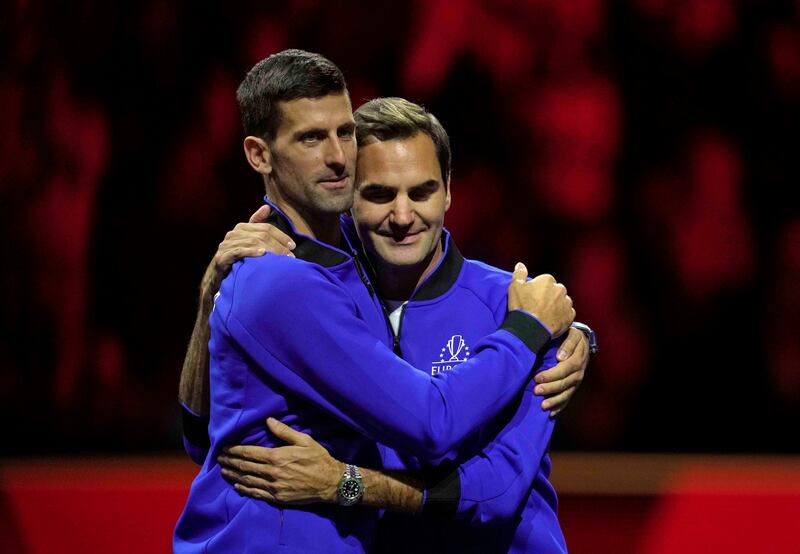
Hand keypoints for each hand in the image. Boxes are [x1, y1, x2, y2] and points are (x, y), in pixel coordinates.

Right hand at [200, 205, 295, 298]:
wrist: (217, 276)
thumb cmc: (237, 257)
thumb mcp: (248, 240)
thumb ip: (257, 224)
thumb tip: (266, 207)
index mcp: (242, 228)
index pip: (266, 228)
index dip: (281, 236)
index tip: (293, 245)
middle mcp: (233, 234)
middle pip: (261, 235)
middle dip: (278, 245)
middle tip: (290, 256)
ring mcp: (226, 245)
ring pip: (252, 243)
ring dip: (270, 251)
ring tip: (282, 259)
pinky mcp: (222, 257)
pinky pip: (238, 252)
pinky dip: (250, 252)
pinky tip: (262, 254)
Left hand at [218, 418, 343, 504]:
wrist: (330, 482)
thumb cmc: (318, 459)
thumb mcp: (304, 440)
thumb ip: (284, 431)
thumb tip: (268, 420)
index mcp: (276, 457)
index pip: (249, 453)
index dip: (234, 450)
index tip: (224, 448)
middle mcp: (271, 472)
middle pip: (244, 467)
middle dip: (230, 462)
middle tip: (219, 458)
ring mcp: (273, 487)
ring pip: (247, 480)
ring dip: (233, 475)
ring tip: (223, 471)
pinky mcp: (277, 498)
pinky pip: (256, 493)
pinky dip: (244, 489)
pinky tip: (237, 486)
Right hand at [507, 264, 574, 337]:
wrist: (529, 328)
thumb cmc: (522, 307)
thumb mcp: (515, 287)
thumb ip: (519, 273)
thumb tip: (520, 264)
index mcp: (548, 280)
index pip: (545, 281)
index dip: (538, 289)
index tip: (533, 298)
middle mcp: (560, 289)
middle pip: (556, 290)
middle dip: (550, 296)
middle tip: (539, 306)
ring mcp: (566, 303)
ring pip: (563, 301)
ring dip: (557, 305)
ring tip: (546, 314)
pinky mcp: (569, 316)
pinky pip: (567, 314)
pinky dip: (562, 316)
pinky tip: (552, 320)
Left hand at [533, 327, 588, 416]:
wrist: (582, 343)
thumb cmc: (572, 337)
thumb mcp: (573, 335)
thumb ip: (568, 344)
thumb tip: (560, 357)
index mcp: (577, 360)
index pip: (564, 369)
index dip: (551, 375)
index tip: (537, 378)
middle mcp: (578, 373)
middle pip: (564, 383)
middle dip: (550, 388)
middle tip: (536, 391)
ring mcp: (576, 382)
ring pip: (566, 394)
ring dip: (554, 401)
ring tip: (543, 406)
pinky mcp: (573, 387)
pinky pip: (568, 399)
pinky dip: (560, 407)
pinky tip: (551, 414)